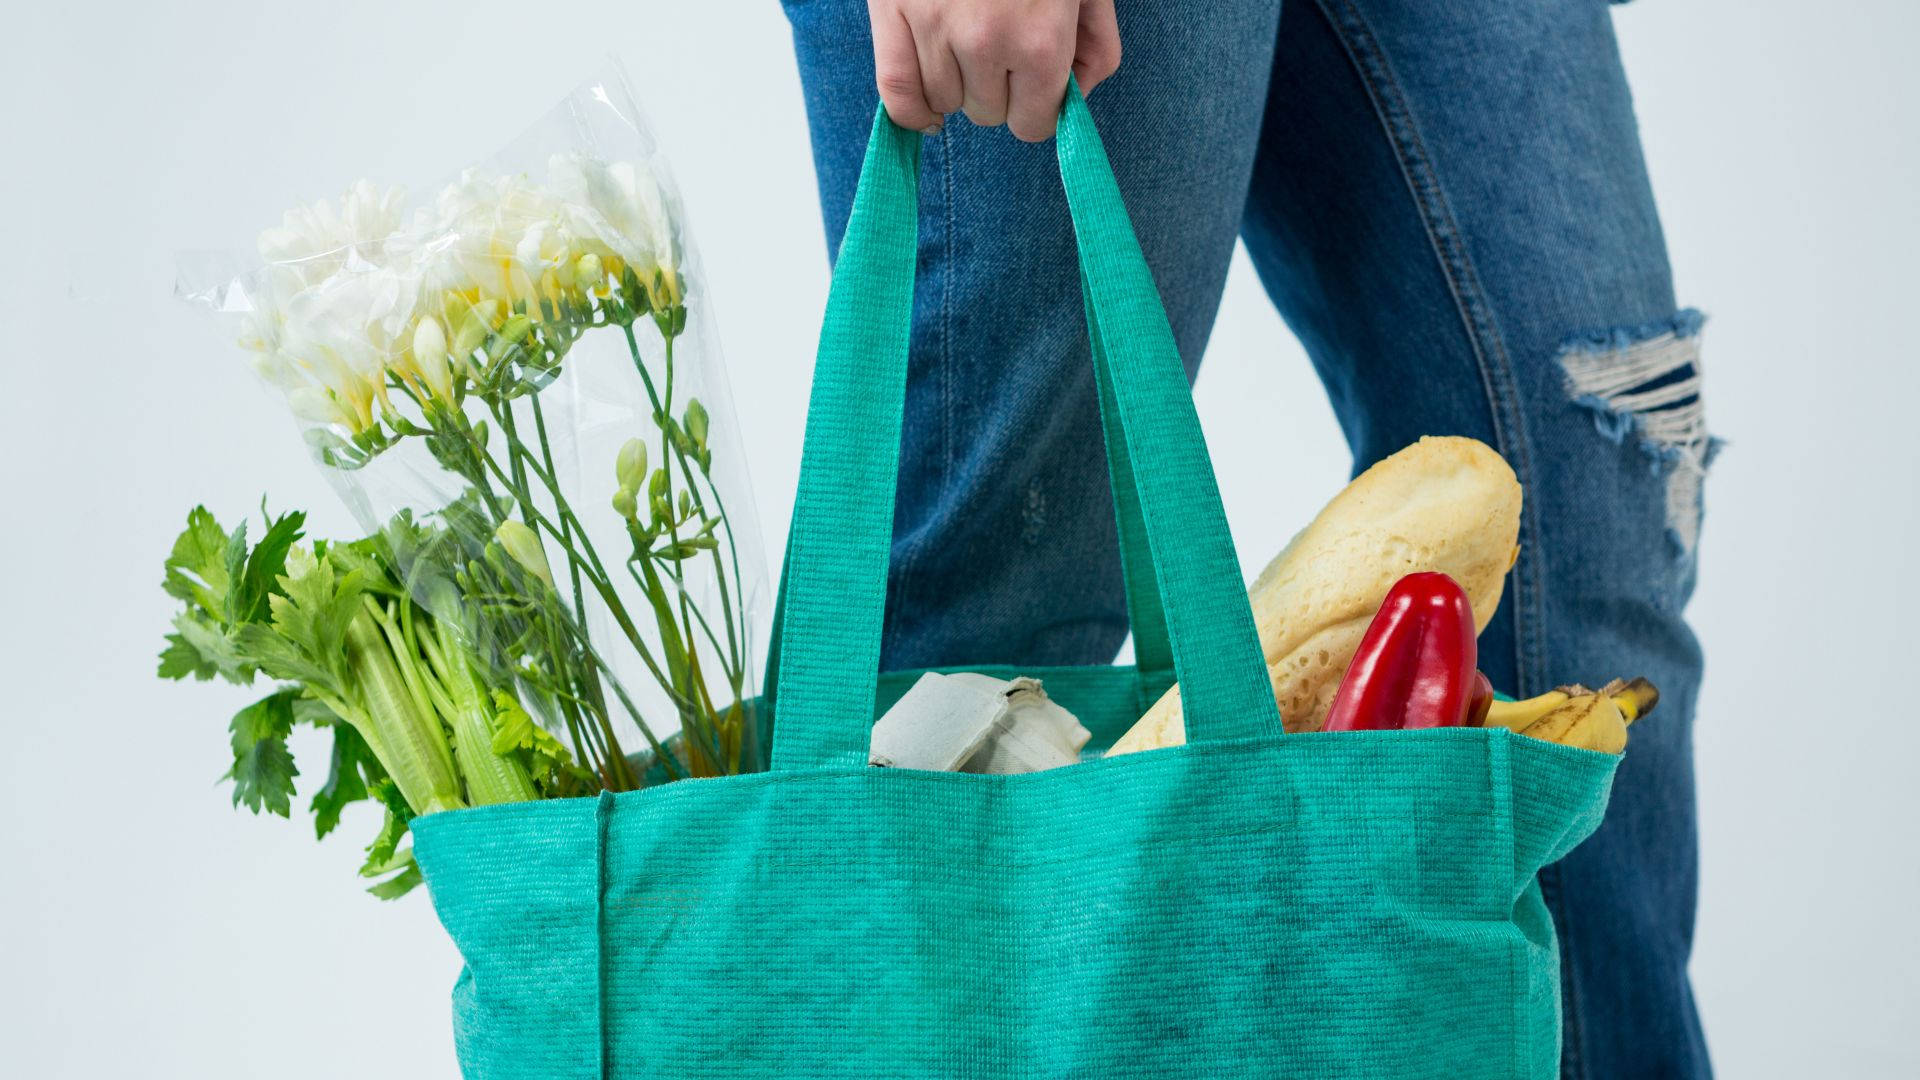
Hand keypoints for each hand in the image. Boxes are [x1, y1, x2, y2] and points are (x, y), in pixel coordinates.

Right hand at [869, 0, 1121, 141]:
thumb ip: (1096, 46)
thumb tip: (1076, 99)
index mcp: (1041, 40)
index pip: (1033, 124)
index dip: (1037, 107)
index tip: (1035, 86)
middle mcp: (987, 43)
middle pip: (988, 114)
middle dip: (999, 90)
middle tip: (1002, 46)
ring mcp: (934, 29)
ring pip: (945, 104)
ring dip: (958, 85)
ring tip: (967, 46)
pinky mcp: (893, 12)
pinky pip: (896, 92)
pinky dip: (912, 110)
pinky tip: (929, 109)